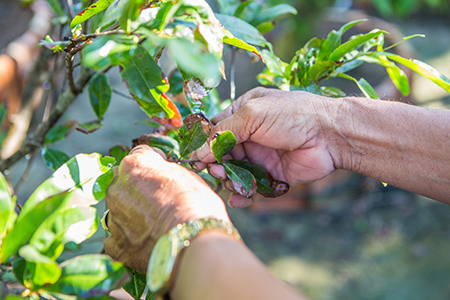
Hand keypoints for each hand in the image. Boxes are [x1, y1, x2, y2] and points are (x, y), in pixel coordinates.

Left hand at [103, 145, 229, 273]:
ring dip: (131, 214)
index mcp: (134, 165)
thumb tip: (164, 177)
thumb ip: (166, 172)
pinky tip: (145, 241)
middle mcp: (116, 189)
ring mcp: (114, 218)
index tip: (164, 173)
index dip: (153, 164)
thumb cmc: (196, 205)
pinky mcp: (116, 245)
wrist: (195, 242)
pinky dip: (127, 240)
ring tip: (155, 225)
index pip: (139, 156)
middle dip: (138, 190)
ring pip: (118, 211)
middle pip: (124, 184)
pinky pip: (116, 239)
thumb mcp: (187, 175)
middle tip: (160, 201)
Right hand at [195, 87, 337, 207]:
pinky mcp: (271, 176)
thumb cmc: (291, 115)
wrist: (330, 135)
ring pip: (234, 173)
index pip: (216, 130)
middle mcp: (250, 135)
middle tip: (218, 171)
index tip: (196, 158)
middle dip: (216, 164)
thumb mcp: (252, 114)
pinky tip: (238, 199)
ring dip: (228, 180)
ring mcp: (261, 156)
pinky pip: (251, 188)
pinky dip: (242, 195)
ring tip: (230, 182)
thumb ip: (223, 132)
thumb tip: (199, 151)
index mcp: (244, 114)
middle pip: (221, 154)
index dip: (205, 145)